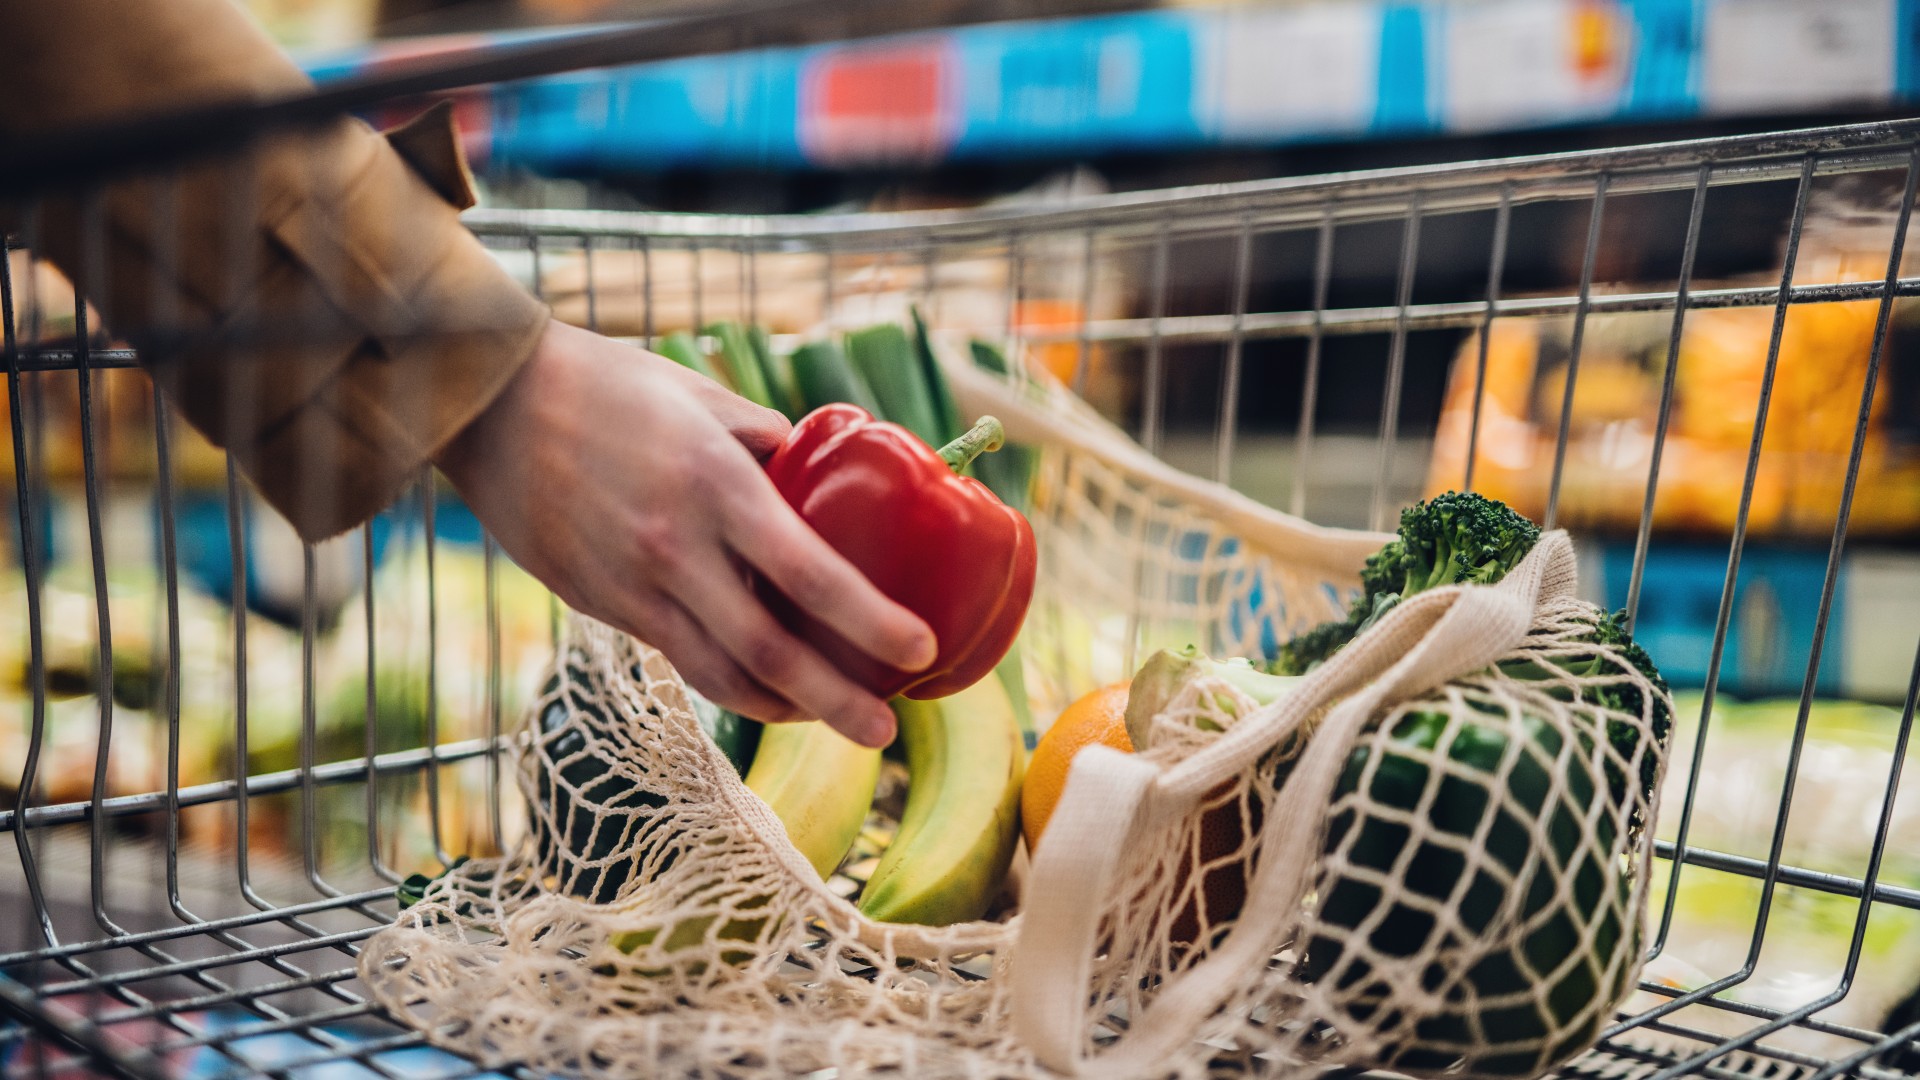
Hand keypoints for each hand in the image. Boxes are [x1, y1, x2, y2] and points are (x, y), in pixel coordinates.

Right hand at [435, 319, 934, 746]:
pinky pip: (678, 658)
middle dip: (836, 702)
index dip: (869, 621)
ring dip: (784, 708)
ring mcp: (633, 585)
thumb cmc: (608, 384)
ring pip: (720, 675)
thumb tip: (819, 477)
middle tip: (886, 733)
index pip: (809, 573)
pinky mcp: (600, 604)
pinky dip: (731, 682)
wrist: (490, 404)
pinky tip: (766, 689)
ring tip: (833, 718)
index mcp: (715, 485)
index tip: (919, 649)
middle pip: (770, 652)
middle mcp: (676, 548)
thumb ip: (765, 442)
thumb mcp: (703, 395)